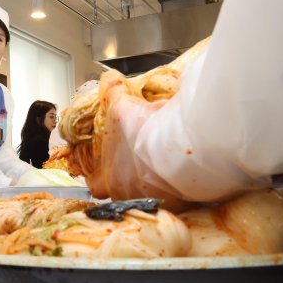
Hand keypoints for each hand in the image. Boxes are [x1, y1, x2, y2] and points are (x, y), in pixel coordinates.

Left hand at [84, 84, 188, 210]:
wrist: (183, 148)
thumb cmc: (146, 132)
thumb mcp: (123, 106)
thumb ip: (112, 92)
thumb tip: (109, 78)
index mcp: (109, 179)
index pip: (95, 184)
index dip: (97, 175)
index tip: (103, 167)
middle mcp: (128, 196)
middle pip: (123, 192)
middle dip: (129, 179)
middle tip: (140, 162)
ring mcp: (154, 201)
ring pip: (150, 195)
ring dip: (155, 183)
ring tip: (166, 164)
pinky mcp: (181, 204)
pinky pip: (178, 198)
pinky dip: (180, 187)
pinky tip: (187, 171)